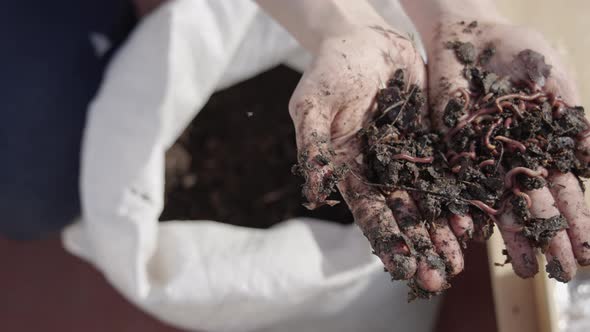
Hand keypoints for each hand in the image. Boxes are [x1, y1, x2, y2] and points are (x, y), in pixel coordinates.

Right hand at [289, 25, 464, 293]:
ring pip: (429, 199)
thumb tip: (313, 194)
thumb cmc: (329, 69)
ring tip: (460, 260)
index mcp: (349, 167)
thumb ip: (311, 145)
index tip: (401, 266)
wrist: (363, 37)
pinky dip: (460, 194)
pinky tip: (475, 218)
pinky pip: (448, 170)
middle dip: (420, 245)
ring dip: (442, 230)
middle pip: (403, 214)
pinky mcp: (432, 138)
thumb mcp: (311, 103)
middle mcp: (379, 169)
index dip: (386, 238)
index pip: (368, 210)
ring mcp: (407, 156)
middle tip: (438, 277)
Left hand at [411, 6, 589, 279]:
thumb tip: (589, 157)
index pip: (564, 188)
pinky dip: (466, 210)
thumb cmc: (513, 48)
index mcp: (542, 144)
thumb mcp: (546, 71)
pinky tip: (475, 236)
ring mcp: (482, 159)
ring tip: (526, 270)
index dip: (577, 219)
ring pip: (499, 204)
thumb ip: (564, 108)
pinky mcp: (451, 152)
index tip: (588, 251)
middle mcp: (513, 159)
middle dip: (550, 237)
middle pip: (534, 204)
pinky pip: (459, 185)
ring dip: (513, 236)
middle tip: (561, 271)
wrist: (465, 36)